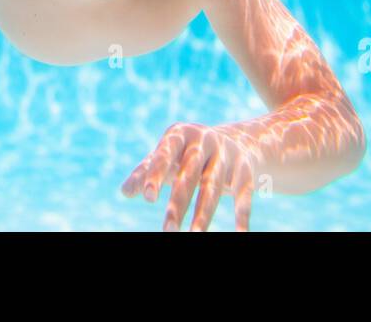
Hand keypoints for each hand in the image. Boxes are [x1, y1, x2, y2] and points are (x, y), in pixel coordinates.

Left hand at [121, 122, 262, 231]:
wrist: (238, 140)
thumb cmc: (189, 152)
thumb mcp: (167, 156)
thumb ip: (145, 171)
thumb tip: (125, 191)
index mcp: (180, 134)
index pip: (165, 153)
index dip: (156, 174)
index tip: (147, 197)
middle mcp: (204, 140)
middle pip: (188, 175)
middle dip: (178, 203)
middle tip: (168, 230)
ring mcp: (225, 154)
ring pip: (212, 187)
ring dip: (203, 214)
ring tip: (193, 236)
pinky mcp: (244, 169)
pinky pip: (243, 194)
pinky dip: (242, 215)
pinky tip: (240, 234)